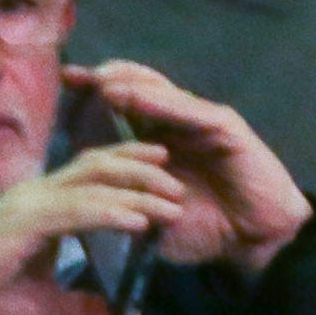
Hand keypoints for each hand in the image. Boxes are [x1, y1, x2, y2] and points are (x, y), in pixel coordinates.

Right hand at [0, 138, 198, 314]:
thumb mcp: (44, 309)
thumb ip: (86, 311)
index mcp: (40, 207)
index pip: (92, 177)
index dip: (130, 172)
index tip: (166, 180)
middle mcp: (37, 194)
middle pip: (100, 166)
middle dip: (144, 169)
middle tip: (179, 181)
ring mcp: (30, 202)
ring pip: (95, 182)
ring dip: (138, 190)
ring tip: (173, 202)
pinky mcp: (25, 220)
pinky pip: (78, 209)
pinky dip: (113, 212)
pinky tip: (140, 221)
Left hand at [63, 59, 308, 270]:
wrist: (254, 241)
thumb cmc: (206, 230)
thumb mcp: (152, 218)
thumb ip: (123, 204)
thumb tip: (80, 206)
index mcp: (162, 140)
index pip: (124, 108)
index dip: (95, 95)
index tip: (61, 86)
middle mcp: (180, 123)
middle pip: (139, 90)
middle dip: (105, 79)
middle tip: (71, 73)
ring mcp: (203, 122)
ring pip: (161, 94)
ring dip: (129, 85)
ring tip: (98, 79)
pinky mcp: (225, 128)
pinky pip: (188, 111)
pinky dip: (160, 102)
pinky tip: (133, 95)